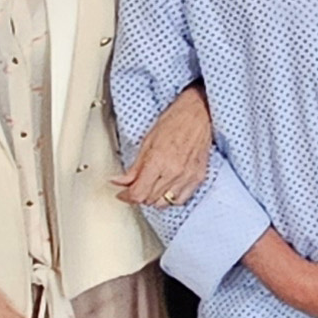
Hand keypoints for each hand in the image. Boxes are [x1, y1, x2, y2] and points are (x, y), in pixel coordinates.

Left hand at [117, 84, 212, 207]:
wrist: (198, 114)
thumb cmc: (174, 122)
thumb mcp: (147, 142)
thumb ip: (134, 167)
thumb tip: (120, 181)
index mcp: (158, 161)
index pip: (138, 193)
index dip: (126, 196)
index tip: (122, 193)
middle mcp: (174, 172)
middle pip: (149, 199)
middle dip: (137, 196)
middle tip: (133, 187)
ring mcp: (187, 177)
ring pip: (163, 203)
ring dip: (153, 198)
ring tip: (149, 187)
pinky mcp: (197, 179)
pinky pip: (180, 200)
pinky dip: (169, 199)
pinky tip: (164, 189)